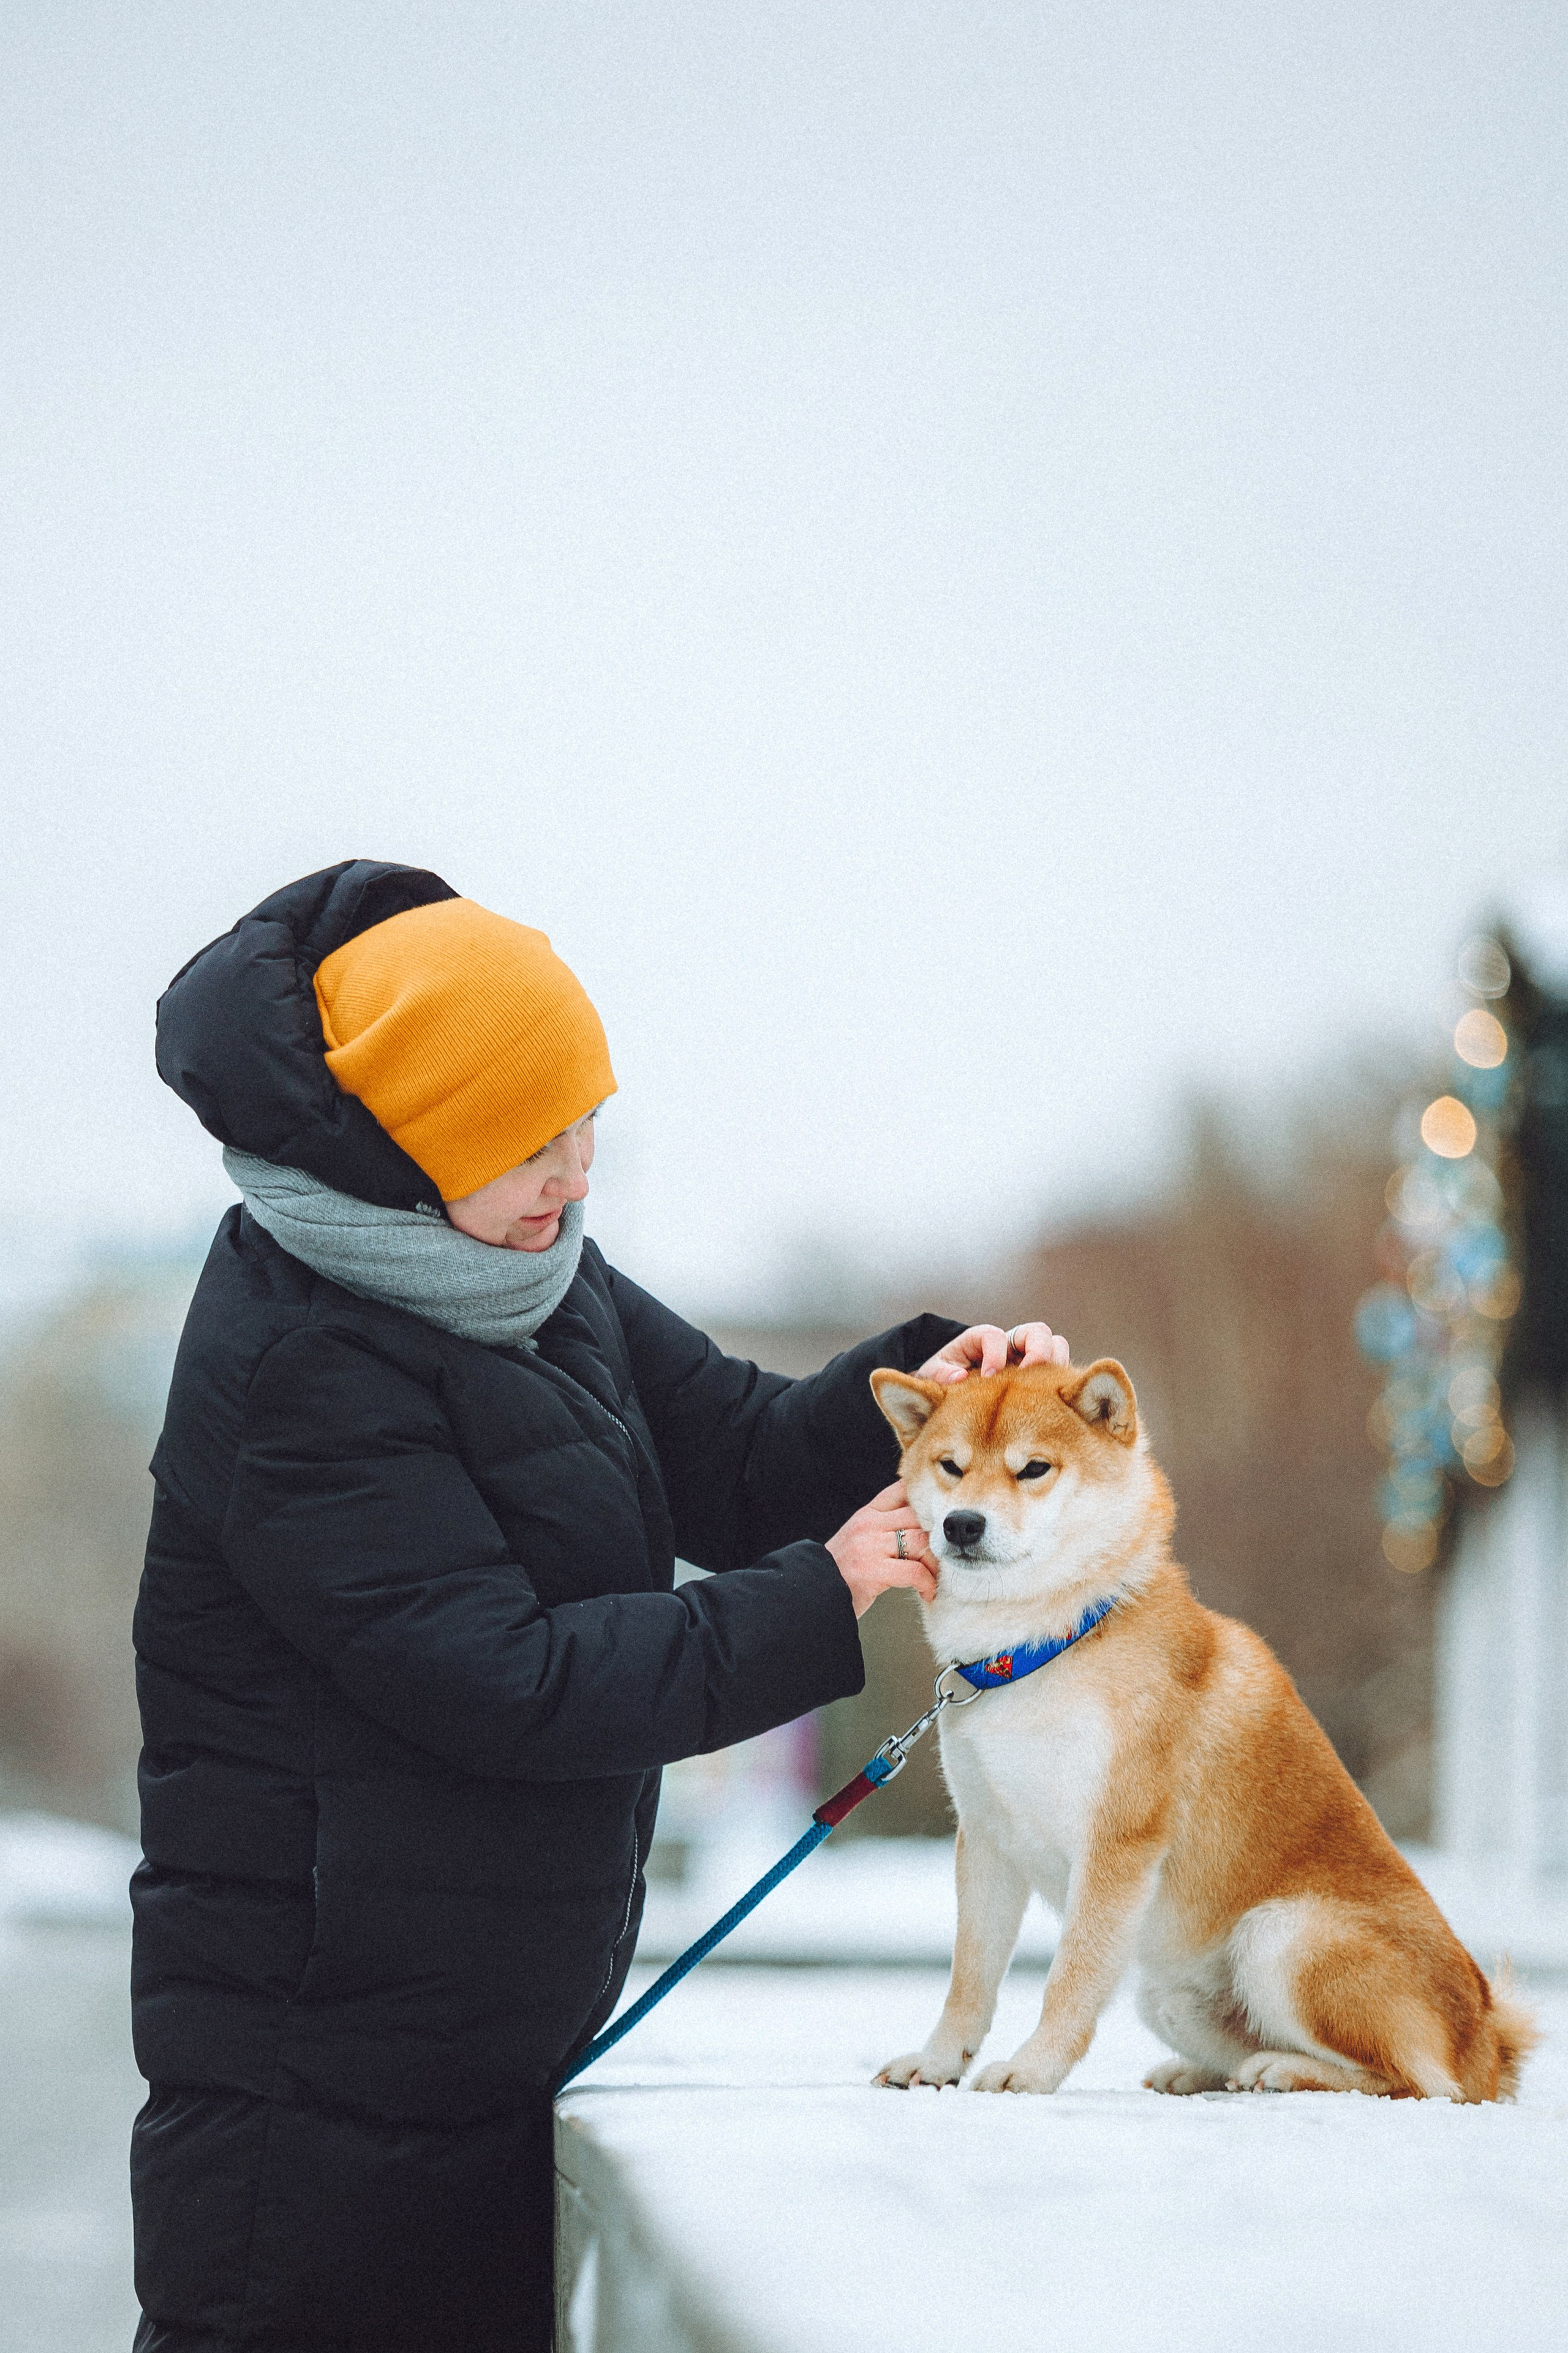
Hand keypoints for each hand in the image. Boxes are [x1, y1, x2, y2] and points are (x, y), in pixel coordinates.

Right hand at [825, 1481, 938, 1618]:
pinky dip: (927, 1584)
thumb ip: (880, 1526)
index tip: (936, 1517)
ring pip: (920, 1542)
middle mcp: (868, 1525)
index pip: (899, 1491)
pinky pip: (914, 1572)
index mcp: (865, 1515)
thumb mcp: (856, 1537)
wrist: (813, 1592)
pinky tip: (926, 1593)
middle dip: (935, 1538)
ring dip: (934, 1563)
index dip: (921, 1499)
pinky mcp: (873, 1571)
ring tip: (933, 1578)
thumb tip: (914, 1525)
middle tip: (941, 1557)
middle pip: (917, 1517)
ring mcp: (870, 1546)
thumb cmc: (840, 1570)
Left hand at [917, 1321, 1068, 1384]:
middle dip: (1038, 1351)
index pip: (994, 1335)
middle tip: (1029, 1376)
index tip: (987, 1377)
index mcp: (981, 1340)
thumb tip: (958, 1377)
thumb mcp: (934, 1374)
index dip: (994, 1353)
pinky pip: (1060, 1371)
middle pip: (1036, 1331)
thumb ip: (942, 1374)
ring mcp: (1028, 1359)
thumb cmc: (944, 1378)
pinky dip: (1061, 1381)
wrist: (951, 1392)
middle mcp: (1009, 1345)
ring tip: (1047, 1390)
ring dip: (1055, 1364)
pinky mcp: (1039, 1377)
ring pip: (1056, 1347)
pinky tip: (1052, 1403)